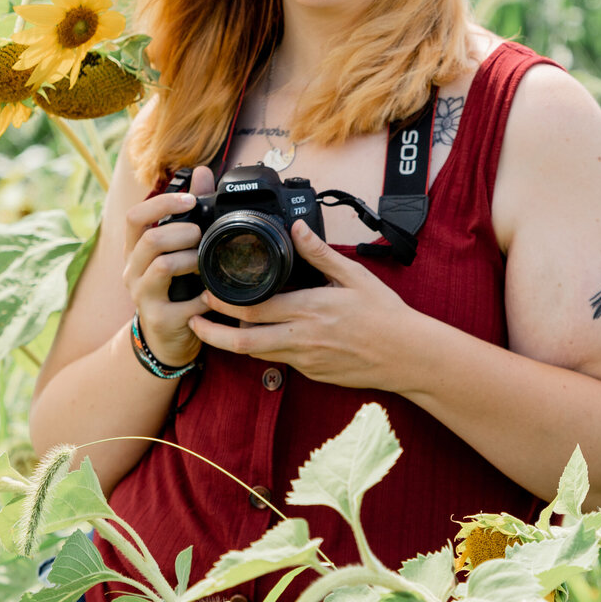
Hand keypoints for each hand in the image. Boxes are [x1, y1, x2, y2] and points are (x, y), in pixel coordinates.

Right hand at [123, 165, 214, 368]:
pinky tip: (214, 294)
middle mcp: (133, 271)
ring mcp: (143, 297)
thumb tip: (201, 172)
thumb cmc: (175, 288)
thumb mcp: (176, 250)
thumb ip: (188, 212)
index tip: (190, 200)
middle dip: (181, 233)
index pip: (134, 217)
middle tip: (202, 236)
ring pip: (162, 267)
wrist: (166, 340)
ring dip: (191, 260)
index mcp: (135, 250)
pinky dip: (205, 296)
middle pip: (149, 241)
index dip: (162, 203)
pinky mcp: (160, 320)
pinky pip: (185, 303)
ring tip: (206, 264)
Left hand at [187, 220, 422, 389]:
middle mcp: (302, 338)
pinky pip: (280, 361)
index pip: (253, 310)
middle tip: (193, 319)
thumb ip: (320, 253)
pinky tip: (260, 337)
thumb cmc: (384, 314)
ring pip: (258, 355)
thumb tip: (297, 228)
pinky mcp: (312, 373)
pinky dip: (264, 349)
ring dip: (234, 343)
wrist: (406, 355)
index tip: (207, 294)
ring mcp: (306, 360)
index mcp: (309, 310)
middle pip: (244, 341)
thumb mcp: (354, 276)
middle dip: (213, 332)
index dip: (223, 305)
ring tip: (215, 330)